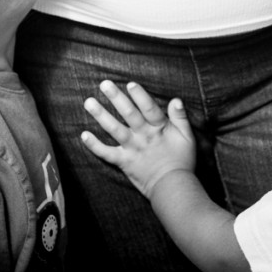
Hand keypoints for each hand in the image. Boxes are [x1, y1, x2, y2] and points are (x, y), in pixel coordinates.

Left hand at [81, 80, 195, 197]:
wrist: (173, 187)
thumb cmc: (182, 160)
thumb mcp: (187, 137)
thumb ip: (181, 118)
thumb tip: (175, 100)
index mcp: (159, 129)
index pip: (149, 109)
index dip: (140, 96)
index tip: (130, 84)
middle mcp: (143, 137)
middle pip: (129, 115)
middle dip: (116, 98)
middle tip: (104, 84)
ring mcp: (132, 149)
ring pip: (115, 130)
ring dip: (101, 116)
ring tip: (89, 102)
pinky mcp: (124, 162)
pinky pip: (107, 154)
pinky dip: (95, 146)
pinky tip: (84, 135)